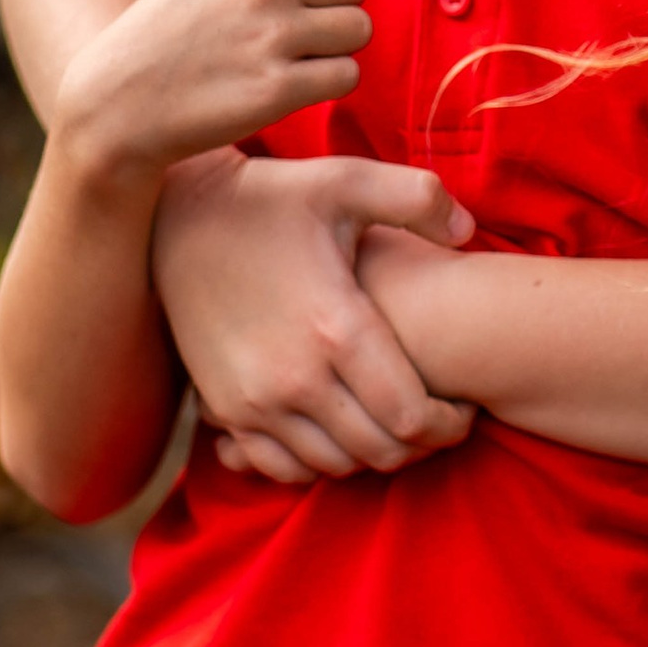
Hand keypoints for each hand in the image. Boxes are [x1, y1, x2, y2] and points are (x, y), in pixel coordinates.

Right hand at [51, 0, 417, 180]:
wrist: (116, 103)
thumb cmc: (175, 29)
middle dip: (334, 4)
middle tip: (281, 26)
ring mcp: (270, 34)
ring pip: (358, 28)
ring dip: (333, 46)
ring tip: (277, 55)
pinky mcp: (278, 88)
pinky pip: (347, 75)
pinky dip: (326, 84)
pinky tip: (281, 86)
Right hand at [156, 149, 480, 483]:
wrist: (179, 216)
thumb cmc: (274, 198)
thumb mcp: (346, 180)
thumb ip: (418, 198)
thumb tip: (468, 233)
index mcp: (336, 328)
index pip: (412, 417)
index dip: (450, 424)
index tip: (464, 405)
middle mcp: (293, 377)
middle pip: (379, 450)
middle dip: (422, 445)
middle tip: (440, 420)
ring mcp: (252, 400)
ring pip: (334, 465)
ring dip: (372, 454)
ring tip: (392, 423)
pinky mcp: (223, 408)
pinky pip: (282, 467)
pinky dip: (318, 461)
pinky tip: (338, 429)